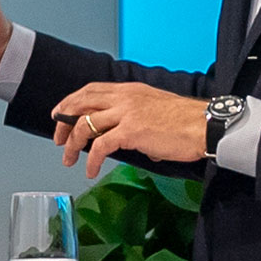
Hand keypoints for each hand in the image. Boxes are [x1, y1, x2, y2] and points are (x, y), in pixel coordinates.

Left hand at [52, 82, 207, 177]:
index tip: (61, 113)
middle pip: (81, 104)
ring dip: (72, 144)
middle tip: (58, 138)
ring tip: (68, 158)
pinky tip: (91, 170)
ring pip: (85, 124)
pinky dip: (91, 160)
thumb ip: (135, 118)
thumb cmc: (185, 121)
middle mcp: (124, 97)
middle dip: (64, 121)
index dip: (71, 101)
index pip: (90, 90)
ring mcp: (126, 113)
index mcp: (129, 90)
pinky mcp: (131, 131)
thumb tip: (127, 138)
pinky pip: (100, 146)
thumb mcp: (154, 108)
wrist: (203, 124)